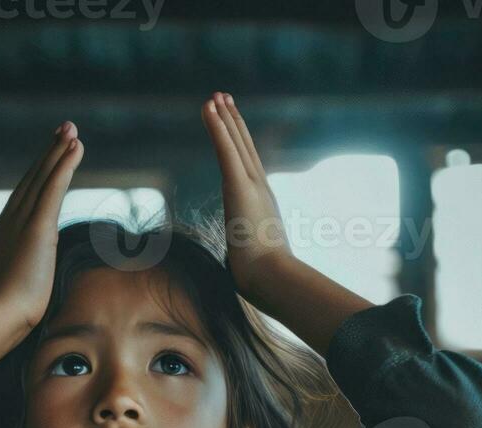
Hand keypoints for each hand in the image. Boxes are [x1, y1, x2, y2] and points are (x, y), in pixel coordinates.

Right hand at [0, 121, 84, 331]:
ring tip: (72, 131)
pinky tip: (74, 148)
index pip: (24, 200)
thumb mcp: (8, 297)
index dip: (38, 177)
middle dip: (49, 154)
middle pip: (32, 181)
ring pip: (43, 179)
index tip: (49, 158)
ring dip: (58, 152)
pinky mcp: (36, 230)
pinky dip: (63, 166)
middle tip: (64, 130)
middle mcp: (9, 224)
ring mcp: (21, 225)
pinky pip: (52, 190)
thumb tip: (22, 300)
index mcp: (2, 238)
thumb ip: (16, 287)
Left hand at [199, 91, 293, 303]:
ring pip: (235, 143)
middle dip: (232, 122)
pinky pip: (226, 150)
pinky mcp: (240, 186)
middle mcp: (260, 188)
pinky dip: (217, 127)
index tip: (231, 127)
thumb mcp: (252, 261)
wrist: (273, 277)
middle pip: (244, 147)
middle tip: (223, 98)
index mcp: (262, 203)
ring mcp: (252, 185)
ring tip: (214, 96)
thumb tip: (241, 275)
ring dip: (223, 117)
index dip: (239, 145)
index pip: (248, 167)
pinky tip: (209, 108)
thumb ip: (247, 258)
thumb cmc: (264, 277)